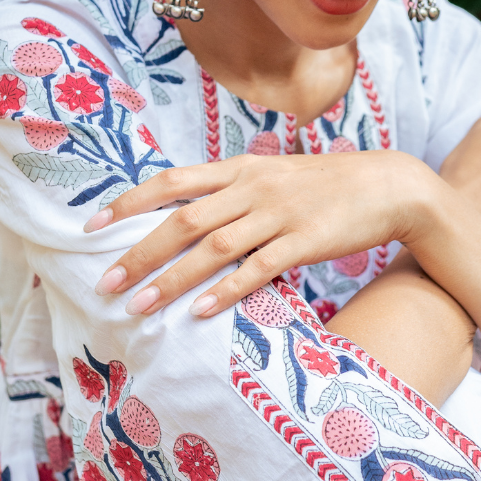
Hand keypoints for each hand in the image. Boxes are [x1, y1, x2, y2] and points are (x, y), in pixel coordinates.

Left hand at [83, 150, 438, 317]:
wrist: (388, 185)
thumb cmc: (324, 185)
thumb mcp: (272, 175)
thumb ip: (230, 189)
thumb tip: (182, 211)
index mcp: (239, 169)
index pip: (171, 181)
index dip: (129, 203)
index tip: (93, 226)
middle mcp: (253, 188)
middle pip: (183, 221)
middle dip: (139, 253)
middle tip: (105, 283)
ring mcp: (279, 215)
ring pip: (213, 249)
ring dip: (171, 279)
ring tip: (139, 306)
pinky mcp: (304, 243)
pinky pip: (257, 269)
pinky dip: (225, 291)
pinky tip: (198, 311)